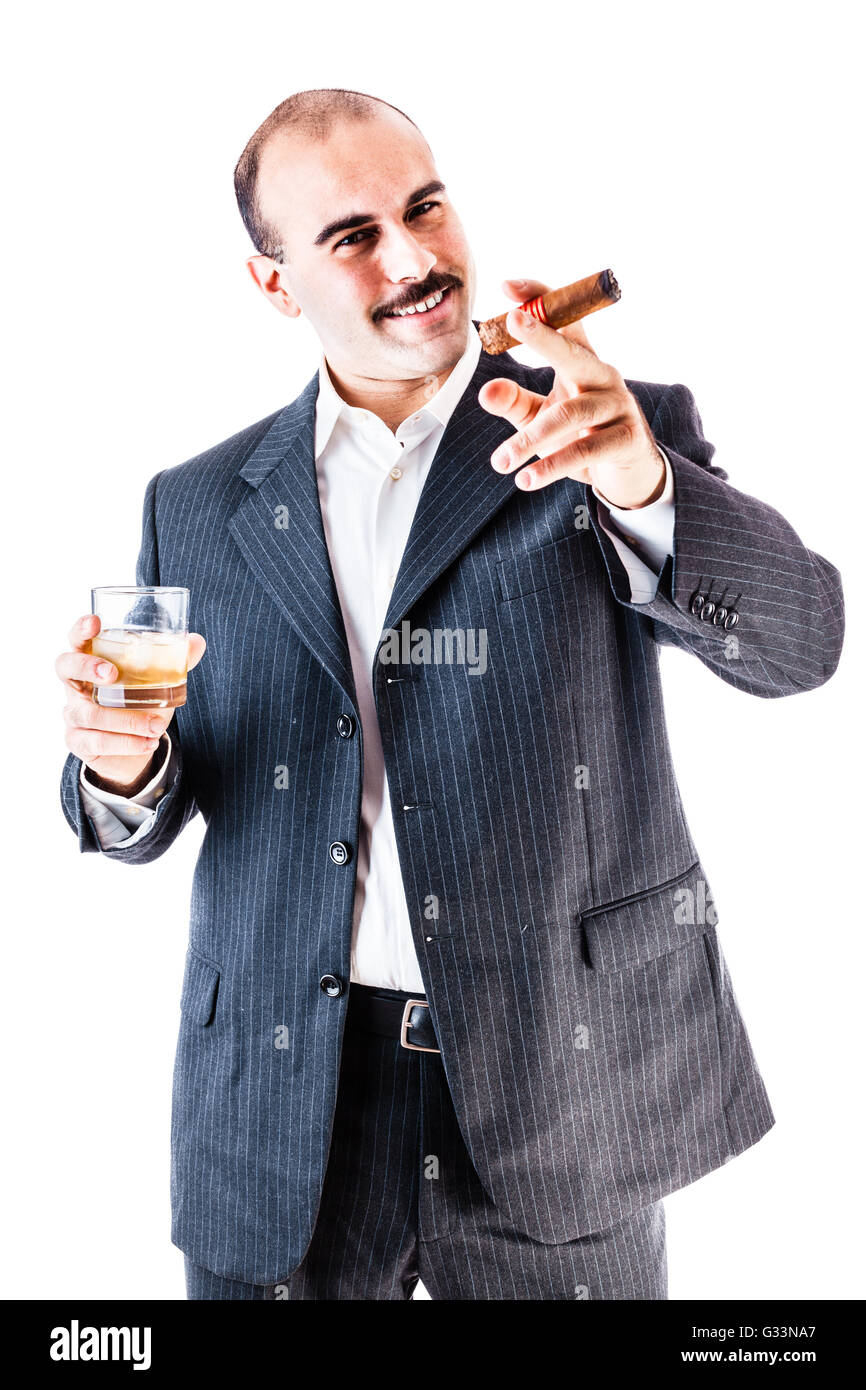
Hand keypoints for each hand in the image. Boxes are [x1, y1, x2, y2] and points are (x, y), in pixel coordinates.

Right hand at [57, 613, 206, 791]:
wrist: (134, 748)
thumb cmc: (139, 703)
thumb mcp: (157, 680)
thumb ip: (174, 660)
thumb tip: (197, 641)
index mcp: (91, 661)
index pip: (76, 640)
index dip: (80, 630)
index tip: (95, 622)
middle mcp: (76, 684)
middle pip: (65, 667)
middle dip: (86, 667)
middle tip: (111, 673)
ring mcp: (73, 713)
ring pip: (88, 713)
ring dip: (125, 720)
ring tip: (157, 724)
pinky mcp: (78, 740)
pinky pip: (96, 742)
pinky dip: (126, 743)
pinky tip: (148, 742)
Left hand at [479, 277, 666, 508]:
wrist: (627, 474)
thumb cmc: (580, 435)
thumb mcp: (542, 417)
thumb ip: (514, 403)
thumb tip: (485, 391)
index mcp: (583, 362)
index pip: (563, 323)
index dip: (539, 300)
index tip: (506, 284)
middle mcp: (603, 376)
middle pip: (573, 351)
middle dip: (543, 334)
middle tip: (513, 319)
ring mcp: (619, 407)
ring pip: (570, 414)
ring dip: (530, 439)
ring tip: (500, 462)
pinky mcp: (626, 440)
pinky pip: (585, 450)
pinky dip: (552, 467)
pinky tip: (526, 480)